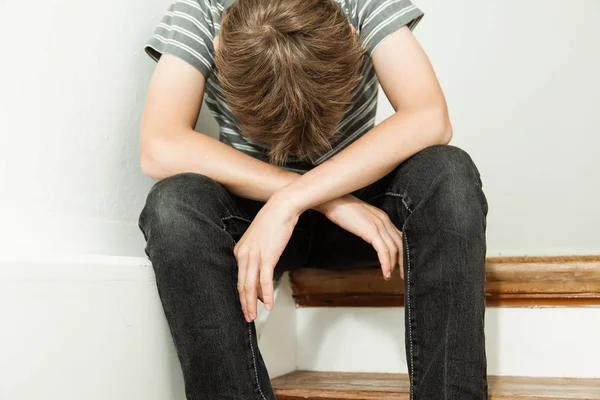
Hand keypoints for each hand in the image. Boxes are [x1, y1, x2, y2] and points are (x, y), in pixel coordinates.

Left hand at [234, 196, 298, 321]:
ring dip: (252, 304)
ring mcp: (254, 256)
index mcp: (240, 251)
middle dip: (244, 304)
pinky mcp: (267, 257)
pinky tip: (268, 304)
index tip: (246, 305)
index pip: (239, 278)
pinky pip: (264, 281)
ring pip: (250, 286)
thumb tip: (261, 275)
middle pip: (241, 285)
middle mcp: (243, 255)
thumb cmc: (273, 222)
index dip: (243, 295)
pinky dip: (266, 295)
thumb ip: (257, 258)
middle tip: (248, 317)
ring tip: (254, 316)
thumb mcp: (260, 242)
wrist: (281, 208)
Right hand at [317, 195, 403, 279]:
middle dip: (402, 262)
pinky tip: (385, 273)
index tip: (400, 265)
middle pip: (401, 244)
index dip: (401, 252)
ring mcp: (379, 225)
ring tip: (389, 277)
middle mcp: (385, 220)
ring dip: (393, 266)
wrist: (332, 200)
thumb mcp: (360, 219)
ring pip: (394, 249)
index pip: (399, 237)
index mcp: (383, 217)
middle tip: (402, 276)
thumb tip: (370, 238)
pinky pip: (383, 250)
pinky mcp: (372, 231)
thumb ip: (368, 227)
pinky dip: (386, 263)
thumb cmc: (341, 209)